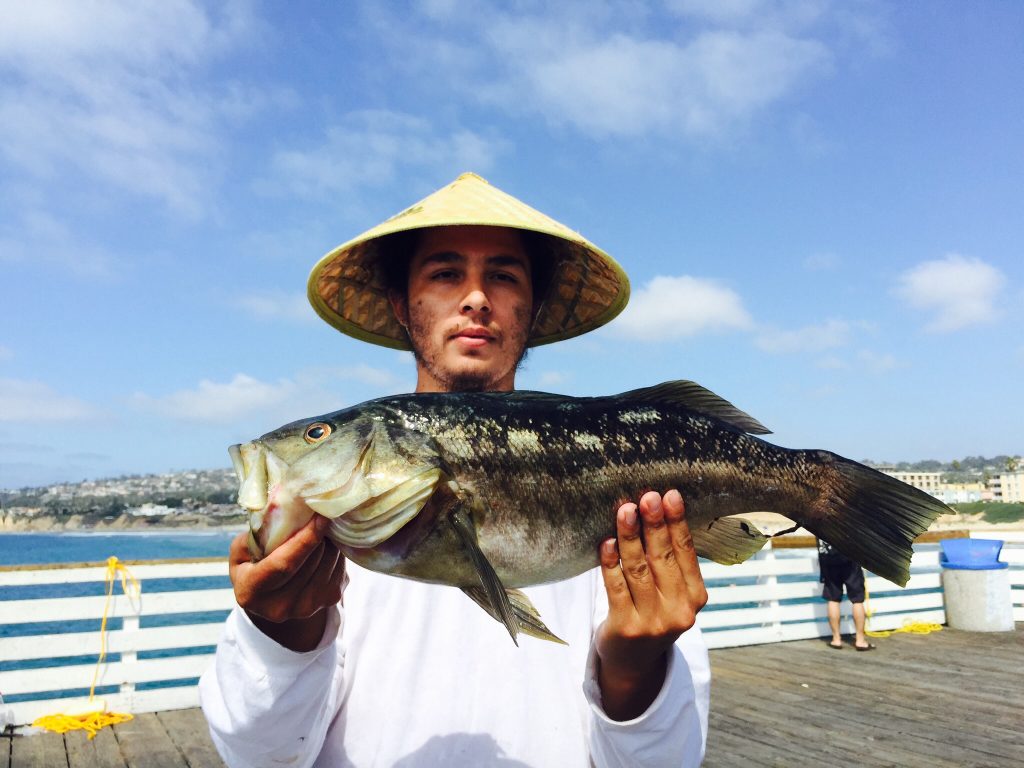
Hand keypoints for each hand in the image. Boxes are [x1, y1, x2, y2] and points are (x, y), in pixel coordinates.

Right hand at [229, 515, 345, 651]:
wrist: (270, 600)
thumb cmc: (252, 567)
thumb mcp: (242, 551)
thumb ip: (256, 535)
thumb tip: (283, 510)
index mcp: (251, 592)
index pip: (284, 564)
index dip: (305, 539)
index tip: (319, 517)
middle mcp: (279, 607)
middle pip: (311, 563)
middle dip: (320, 535)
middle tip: (322, 513)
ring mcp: (306, 608)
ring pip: (328, 564)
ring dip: (330, 542)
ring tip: (322, 528)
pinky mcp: (328, 602)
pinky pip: (339, 569)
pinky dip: (336, 553)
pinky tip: (327, 544)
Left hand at [595, 489, 706, 720]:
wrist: (633, 662)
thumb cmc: (652, 613)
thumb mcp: (672, 593)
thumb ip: (669, 560)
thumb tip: (657, 509)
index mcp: (696, 598)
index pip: (686, 553)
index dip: (677, 523)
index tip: (670, 495)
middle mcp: (679, 611)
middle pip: (663, 559)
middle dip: (655, 525)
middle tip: (647, 497)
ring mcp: (652, 622)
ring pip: (638, 570)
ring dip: (630, 537)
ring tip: (625, 511)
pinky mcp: (625, 628)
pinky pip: (615, 587)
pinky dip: (610, 563)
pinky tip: (606, 543)